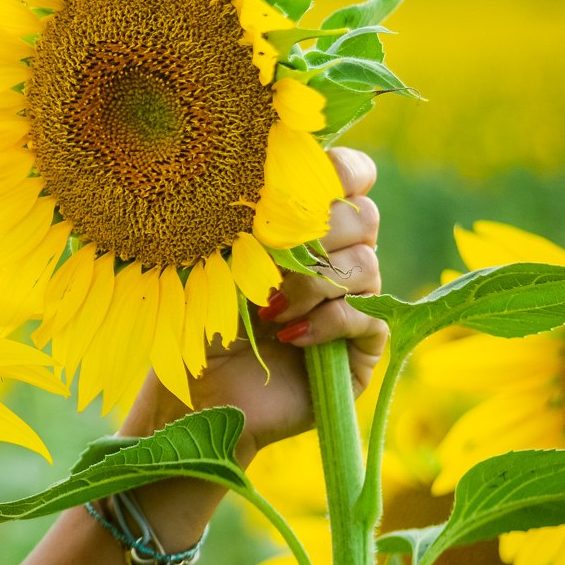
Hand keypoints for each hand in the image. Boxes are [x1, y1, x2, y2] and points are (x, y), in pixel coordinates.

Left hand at [123, 147, 387, 466]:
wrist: (196, 393)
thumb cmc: (199, 322)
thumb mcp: (218, 262)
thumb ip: (251, 218)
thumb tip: (274, 175)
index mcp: (308, 227)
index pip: (352, 176)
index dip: (343, 171)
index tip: (310, 182)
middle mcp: (339, 260)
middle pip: (365, 215)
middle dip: (317, 231)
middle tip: (269, 261)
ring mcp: (356, 302)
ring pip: (366, 264)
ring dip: (312, 283)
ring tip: (268, 311)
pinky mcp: (363, 348)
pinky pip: (368, 316)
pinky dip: (328, 321)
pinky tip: (290, 336)